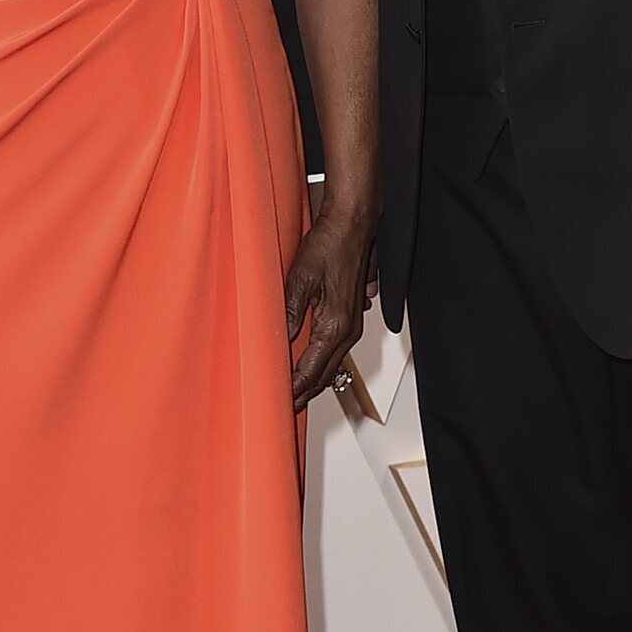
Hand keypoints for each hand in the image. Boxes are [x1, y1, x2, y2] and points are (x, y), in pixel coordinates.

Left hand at [284, 202, 373, 406]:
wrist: (353, 224)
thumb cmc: (329, 245)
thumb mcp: (299, 277)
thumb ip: (290, 312)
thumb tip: (279, 341)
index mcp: (334, 325)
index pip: (311, 370)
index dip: (294, 389)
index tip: (280, 402)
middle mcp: (348, 329)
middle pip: (325, 374)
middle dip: (305, 393)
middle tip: (286, 407)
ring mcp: (353, 323)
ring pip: (332, 364)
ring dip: (314, 380)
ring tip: (296, 393)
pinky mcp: (351, 314)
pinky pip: (336, 350)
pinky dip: (322, 363)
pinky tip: (310, 364)